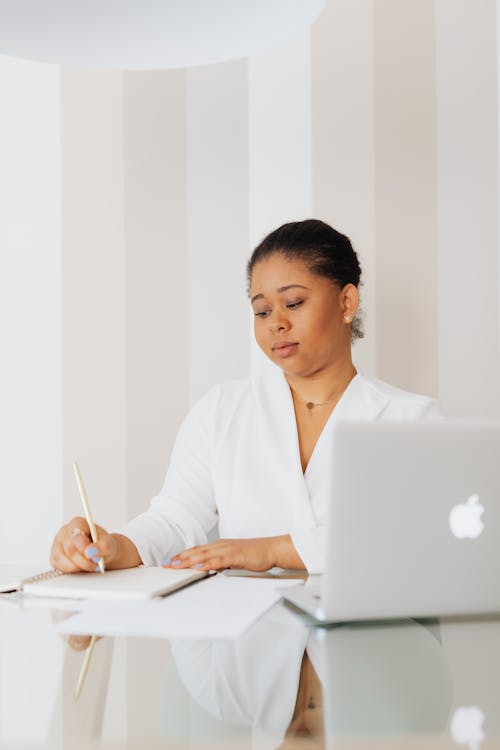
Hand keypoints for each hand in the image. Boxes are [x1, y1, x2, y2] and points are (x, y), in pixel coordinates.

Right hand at [50, 516, 117, 572]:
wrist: (100, 552)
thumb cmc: (103, 545)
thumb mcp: (109, 544)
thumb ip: (103, 546)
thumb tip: (91, 551)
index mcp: (78, 523)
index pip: (76, 534)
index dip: (83, 546)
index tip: (92, 554)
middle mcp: (65, 531)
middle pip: (69, 548)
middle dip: (83, 560)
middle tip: (94, 564)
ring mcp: (58, 543)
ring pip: (61, 558)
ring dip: (77, 566)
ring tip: (89, 565)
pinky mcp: (55, 556)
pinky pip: (58, 565)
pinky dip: (70, 569)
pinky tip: (80, 566)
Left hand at [163, 537, 277, 571]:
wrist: (271, 549)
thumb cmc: (255, 555)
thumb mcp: (234, 560)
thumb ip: (222, 563)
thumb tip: (211, 570)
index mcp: (220, 546)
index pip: (197, 550)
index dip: (183, 555)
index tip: (170, 561)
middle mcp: (221, 545)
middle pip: (196, 551)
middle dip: (180, 558)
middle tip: (166, 565)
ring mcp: (228, 548)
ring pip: (204, 554)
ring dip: (188, 560)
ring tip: (175, 566)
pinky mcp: (236, 554)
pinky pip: (218, 559)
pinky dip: (207, 563)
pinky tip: (198, 567)